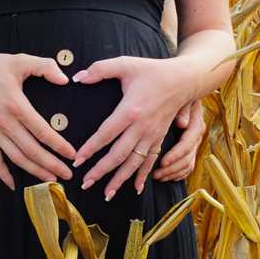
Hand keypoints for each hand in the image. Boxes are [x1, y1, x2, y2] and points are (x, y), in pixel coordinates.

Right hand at [0, 49, 76, 188]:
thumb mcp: (20, 60)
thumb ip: (45, 67)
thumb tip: (65, 79)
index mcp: (16, 105)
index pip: (42, 131)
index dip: (59, 145)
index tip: (72, 154)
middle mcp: (4, 122)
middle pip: (31, 150)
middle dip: (51, 164)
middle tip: (67, 174)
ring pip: (16, 158)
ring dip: (34, 171)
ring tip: (50, 180)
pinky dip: (3, 173)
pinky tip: (13, 184)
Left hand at [72, 56, 198, 199]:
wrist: (183, 80)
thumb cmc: (152, 71)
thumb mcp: (125, 64)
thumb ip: (100, 69)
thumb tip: (77, 77)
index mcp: (130, 110)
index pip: (105, 134)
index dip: (90, 149)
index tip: (76, 161)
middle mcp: (141, 127)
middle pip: (118, 155)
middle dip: (101, 171)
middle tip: (85, 184)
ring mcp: (153, 135)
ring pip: (134, 163)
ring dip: (120, 180)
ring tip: (106, 194)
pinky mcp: (160, 138)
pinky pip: (150, 161)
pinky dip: (142, 176)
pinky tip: (135, 189)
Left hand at [153, 100, 205, 180]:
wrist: (182, 89)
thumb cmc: (176, 92)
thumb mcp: (180, 96)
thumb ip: (182, 108)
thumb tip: (183, 123)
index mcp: (196, 122)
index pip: (188, 143)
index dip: (176, 154)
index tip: (163, 162)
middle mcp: (197, 134)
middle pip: (188, 157)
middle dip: (172, 168)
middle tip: (157, 174)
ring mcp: (194, 143)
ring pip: (187, 164)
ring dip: (172, 173)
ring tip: (158, 176)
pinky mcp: (190, 148)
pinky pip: (187, 166)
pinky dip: (177, 174)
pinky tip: (166, 177)